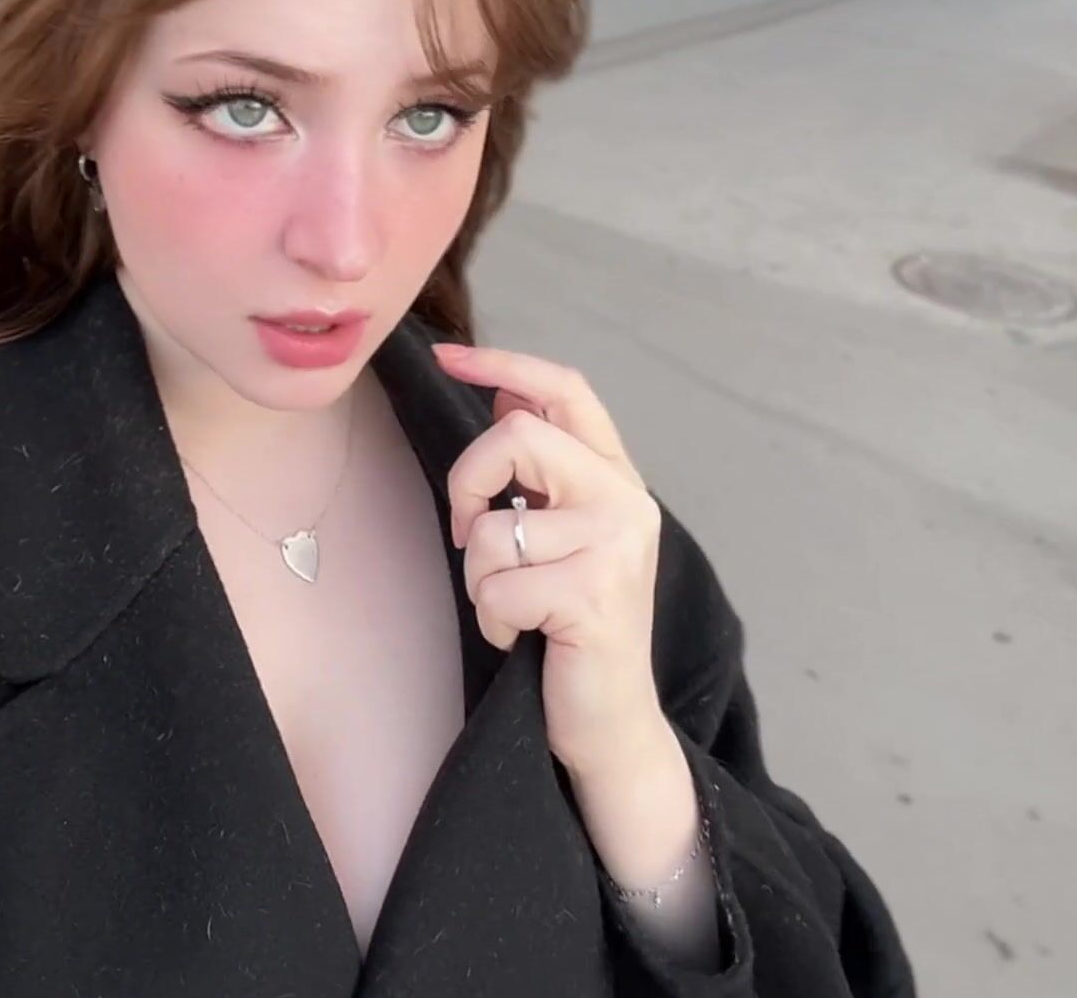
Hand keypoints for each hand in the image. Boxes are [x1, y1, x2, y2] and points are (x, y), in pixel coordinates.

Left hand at [433, 342, 666, 775]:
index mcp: (617, 479)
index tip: (449, 356)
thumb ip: (541, 473)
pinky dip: (491, 619)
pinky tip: (522, 637)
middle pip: (517, 435)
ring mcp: (616, 547)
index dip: (504, 364)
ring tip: (513, 608)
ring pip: (493, 527)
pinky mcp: (595, 595)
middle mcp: (627, 502)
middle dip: (467, 483)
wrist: (611, 721)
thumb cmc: (571, 628)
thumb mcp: (562, 536)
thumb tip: (500, 399)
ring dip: (481, 579)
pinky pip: (498, 585)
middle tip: (468, 534)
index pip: (566, 390)